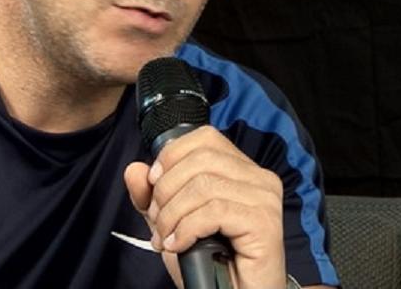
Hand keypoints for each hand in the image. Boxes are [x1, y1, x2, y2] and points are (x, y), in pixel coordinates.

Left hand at [123, 125, 286, 288]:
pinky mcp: (264, 222)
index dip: (172, 156)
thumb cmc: (212, 263)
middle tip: (158, 222)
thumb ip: (152, 197)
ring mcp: (265, 199)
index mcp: (243, 171)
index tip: (154, 185)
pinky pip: (214, 211)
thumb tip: (135, 169)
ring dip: (173, 215)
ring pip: (204, 186)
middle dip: (167, 191)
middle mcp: (259, 179)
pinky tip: (180, 245)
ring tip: (166, 238)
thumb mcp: (173, 224)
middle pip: (200, 159)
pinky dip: (187, 228)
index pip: (205, 138)